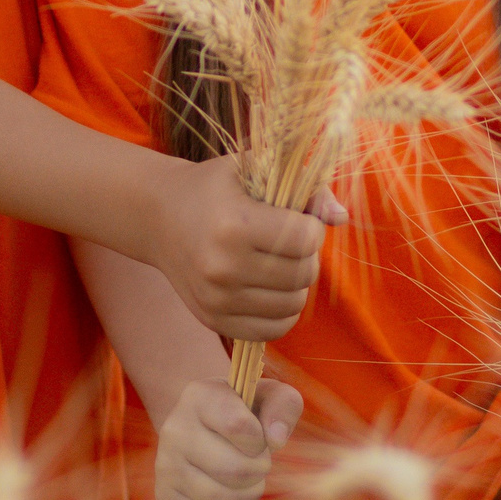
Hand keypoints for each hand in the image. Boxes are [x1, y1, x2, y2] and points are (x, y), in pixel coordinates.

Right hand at [148, 156, 345, 340]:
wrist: (159, 217)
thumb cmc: (215, 187)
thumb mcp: (255, 169)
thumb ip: (306, 190)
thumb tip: (341, 217)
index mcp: (235, 225)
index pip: (306, 239)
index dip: (311, 227)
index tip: (297, 218)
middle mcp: (223, 267)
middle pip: (302, 275)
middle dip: (306, 256)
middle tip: (289, 242)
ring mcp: (217, 299)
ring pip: (293, 306)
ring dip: (296, 285)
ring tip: (279, 263)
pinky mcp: (214, 321)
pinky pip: (272, 331)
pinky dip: (282, 313)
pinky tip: (271, 289)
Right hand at [155, 377, 302, 499]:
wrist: (207, 427)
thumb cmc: (246, 412)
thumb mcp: (271, 397)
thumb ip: (283, 407)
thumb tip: (276, 439)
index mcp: (198, 396)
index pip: (238, 426)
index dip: (260, 441)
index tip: (259, 439)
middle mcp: (174, 428)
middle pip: (233, 470)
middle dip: (258, 472)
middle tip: (258, 465)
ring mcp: (164, 464)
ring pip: (220, 499)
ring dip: (248, 497)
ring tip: (249, 484)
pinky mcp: (164, 496)